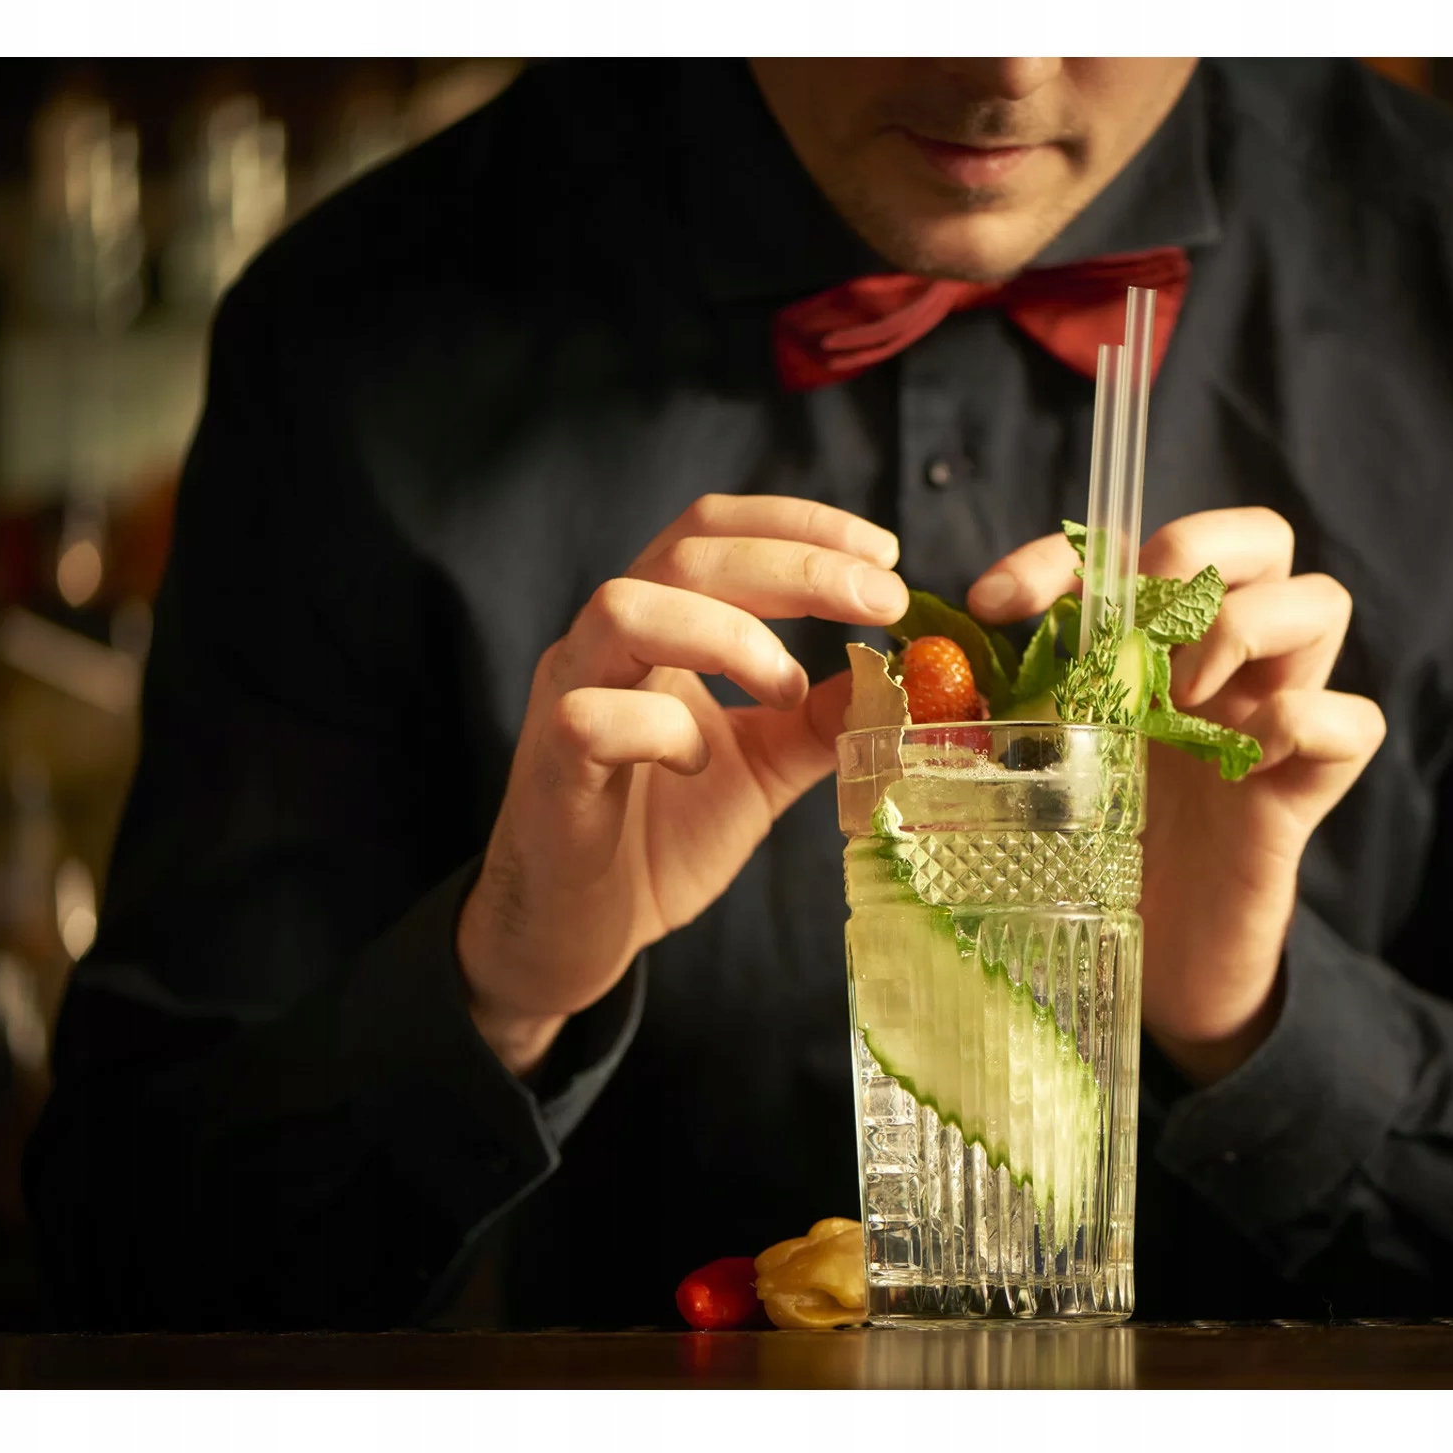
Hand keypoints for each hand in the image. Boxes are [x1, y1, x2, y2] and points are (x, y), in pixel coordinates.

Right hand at [459, 495, 908, 1073]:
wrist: (582, 928)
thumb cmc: (664, 835)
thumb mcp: (767, 764)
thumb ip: (823, 718)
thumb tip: (900, 674)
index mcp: (658, 625)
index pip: (714, 529)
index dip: (800, 524)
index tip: (884, 554)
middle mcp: (606, 643)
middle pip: (688, 551)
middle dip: (797, 567)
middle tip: (880, 601)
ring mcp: (569, 696)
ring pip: (625, 607)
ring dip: (729, 634)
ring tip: (789, 687)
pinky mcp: (551, 767)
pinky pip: (593, 717)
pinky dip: (661, 729)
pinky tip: (699, 762)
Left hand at [971, 508, 1384, 1085]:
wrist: (1156, 963)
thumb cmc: (1094, 851)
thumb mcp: (1034, 767)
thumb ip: (997, 710)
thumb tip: (909, 666)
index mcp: (1156, 640)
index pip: (1130, 547)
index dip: (1063, 555)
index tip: (991, 601)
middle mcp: (1230, 659)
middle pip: (1262, 536)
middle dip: (1194, 550)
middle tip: (1132, 624)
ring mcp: (1280, 712)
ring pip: (1324, 601)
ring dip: (1245, 628)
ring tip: (1179, 694)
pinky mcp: (1315, 784)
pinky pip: (1355, 719)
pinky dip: (1300, 720)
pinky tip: (1238, 758)